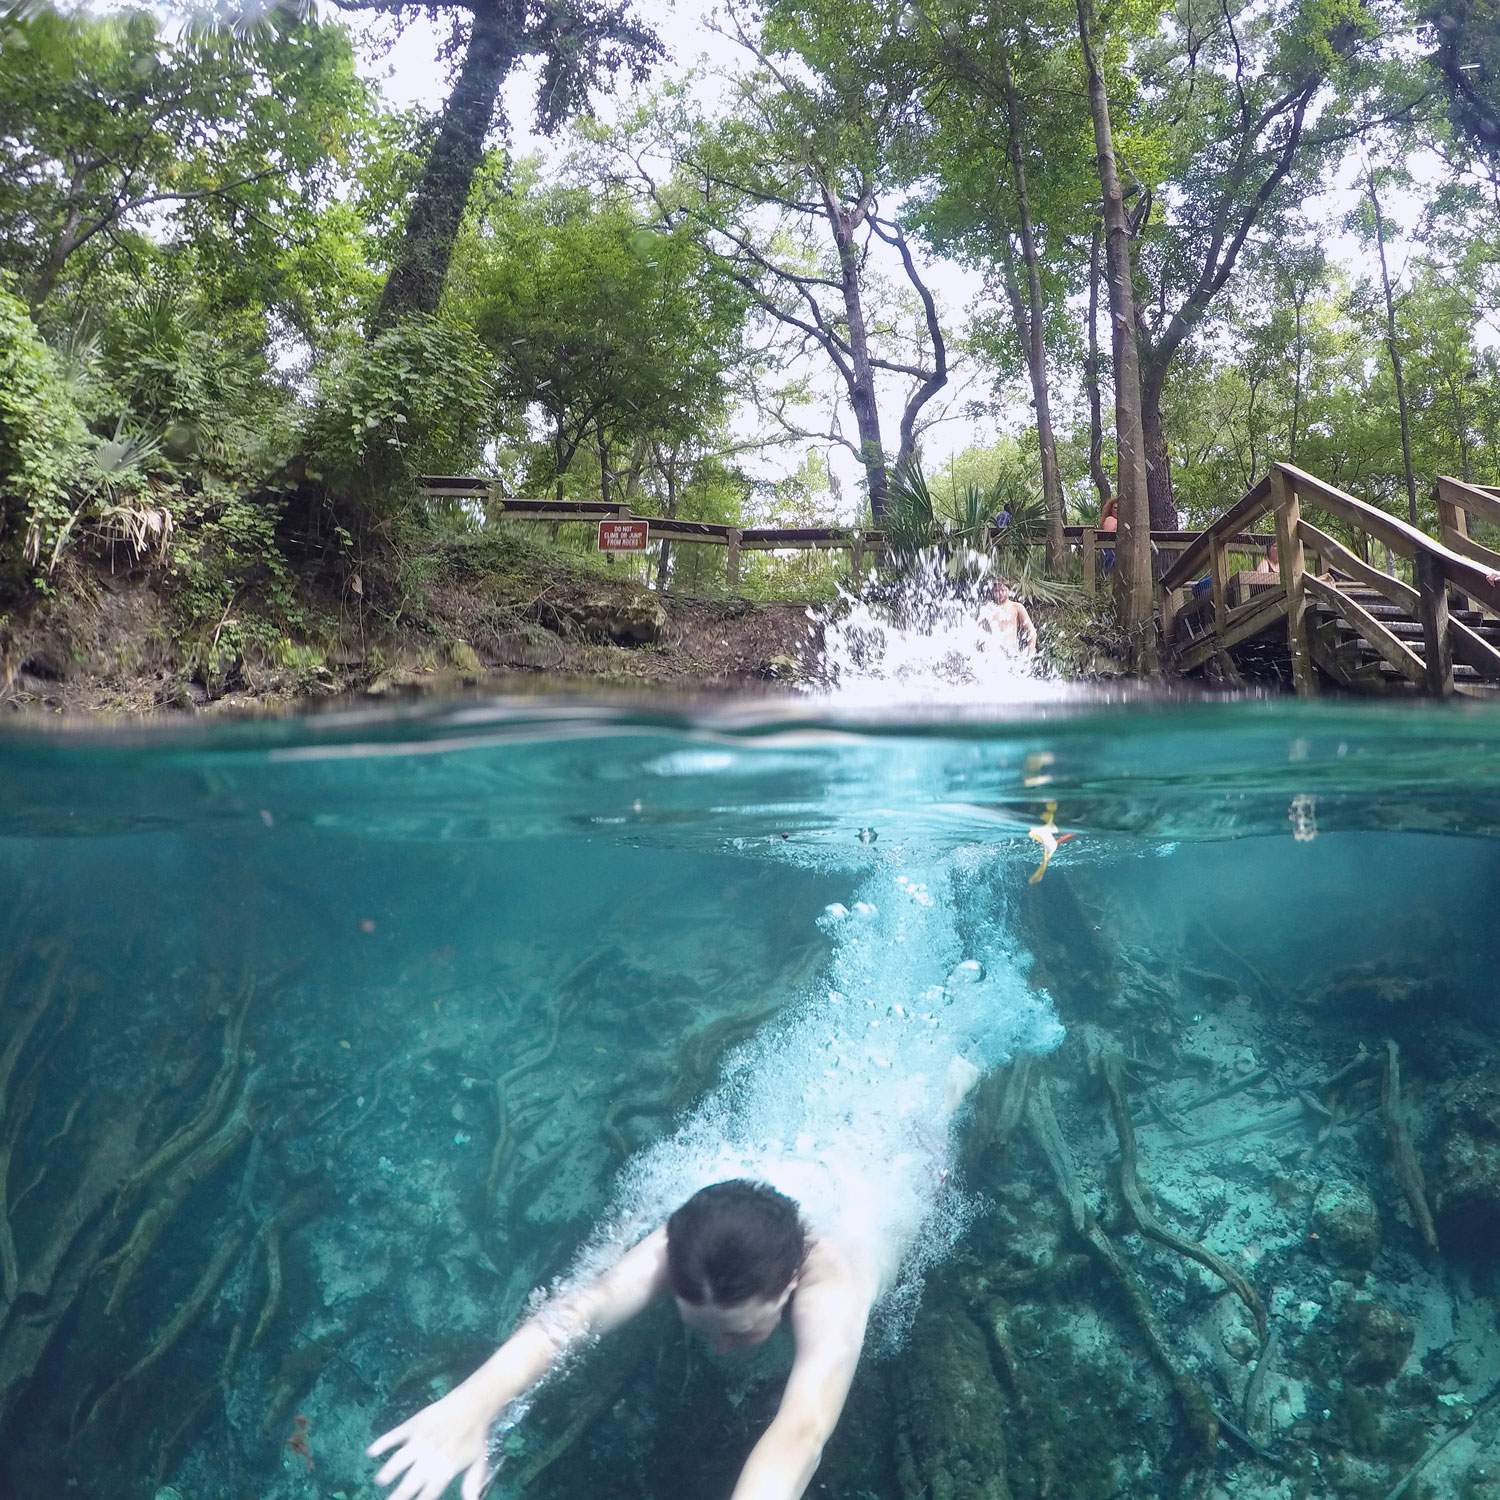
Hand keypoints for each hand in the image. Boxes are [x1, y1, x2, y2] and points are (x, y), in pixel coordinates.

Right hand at [367, 1386, 495, 1499]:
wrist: (474, 1403)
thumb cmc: (476, 1435)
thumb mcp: (479, 1461)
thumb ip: (473, 1483)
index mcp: (445, 1470)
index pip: (426, 1495)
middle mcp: (429, 1458)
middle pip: (409, 1484)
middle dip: (397, 1496)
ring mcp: (419, 1441)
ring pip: (398, 1461)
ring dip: (388, 1472)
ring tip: (380, 1480)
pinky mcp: (414, 1424)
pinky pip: (394, 1435)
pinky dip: (382, 1443)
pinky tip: (371, 1451)